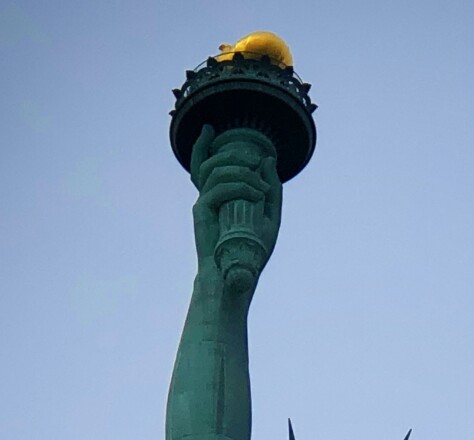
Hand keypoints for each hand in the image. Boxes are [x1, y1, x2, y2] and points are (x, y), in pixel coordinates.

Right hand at [190, 124, 282, 280]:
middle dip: (233, 154)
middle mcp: (207, 197)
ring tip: (260, 185)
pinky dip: (238, 187)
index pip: (204, 163)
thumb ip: (271, 190)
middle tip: (255, 160)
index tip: (211, 129)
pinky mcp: (202, 213)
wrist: (236, 276)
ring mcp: (203, 204)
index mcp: (218, 195)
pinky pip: (217, 190)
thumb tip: (269, 160)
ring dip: (240, 172)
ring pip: (214, 172)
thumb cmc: (252, 250)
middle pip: (210, 162)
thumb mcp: (269, 217)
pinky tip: (255, 194)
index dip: (202, 144)